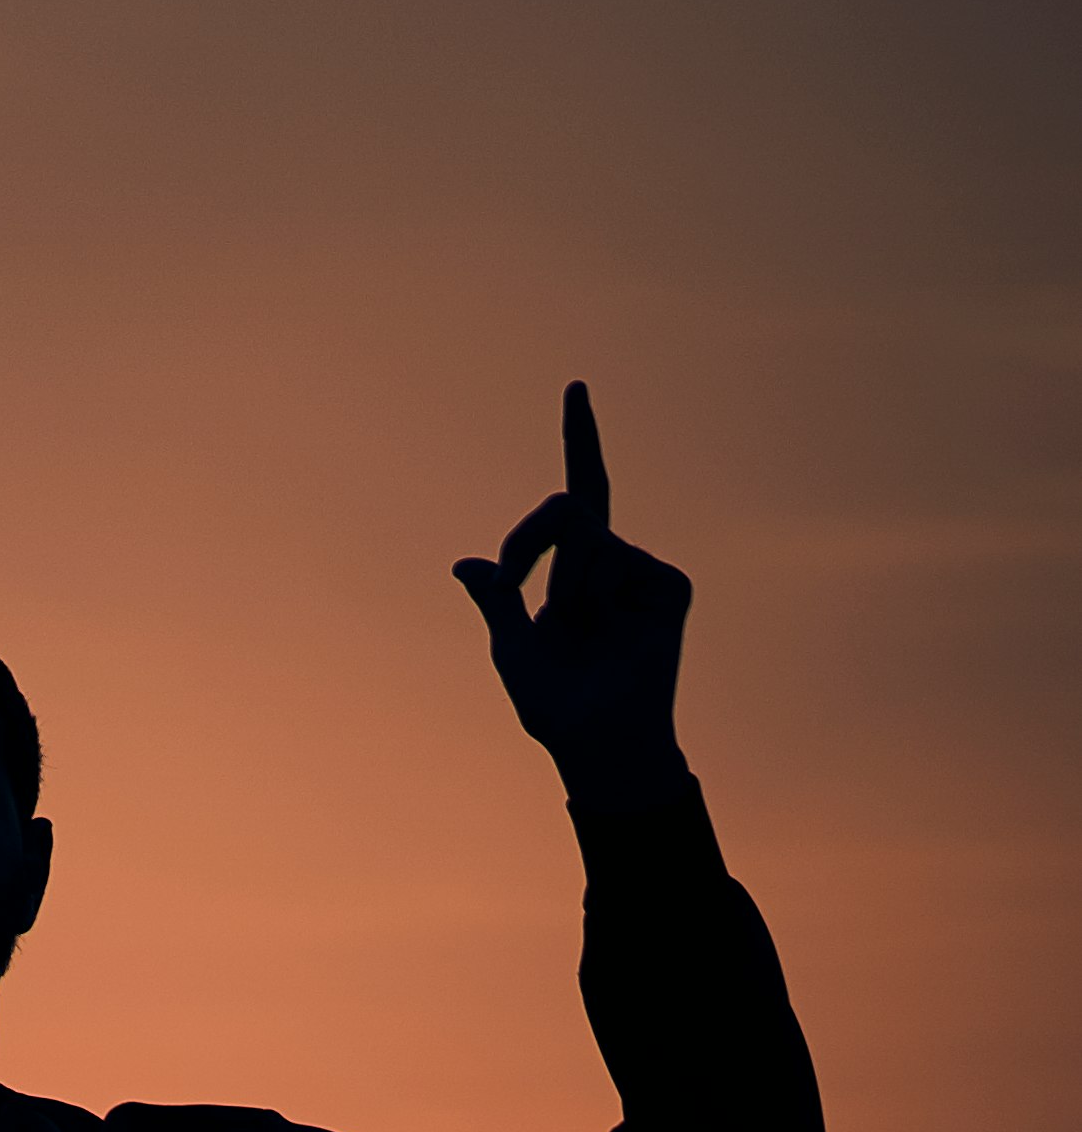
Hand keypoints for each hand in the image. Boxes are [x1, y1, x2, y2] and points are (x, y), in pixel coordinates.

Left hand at [453, 384, 690, 810]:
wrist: (601, 744)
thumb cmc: (557, 709)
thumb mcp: (512, 650)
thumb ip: (497, 600)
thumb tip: (462, 563)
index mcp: (573, 575)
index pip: (577, 497)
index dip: (580, 440)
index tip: (576, 387)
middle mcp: (610, 565)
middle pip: (570, 504)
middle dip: (530, 537)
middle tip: (515, 578)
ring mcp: (642, 573)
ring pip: (587, 537)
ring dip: (566, 584)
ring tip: (583, 633)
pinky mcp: (669, 586)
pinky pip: (617, 561)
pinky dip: (597, 594)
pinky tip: (613, 632)